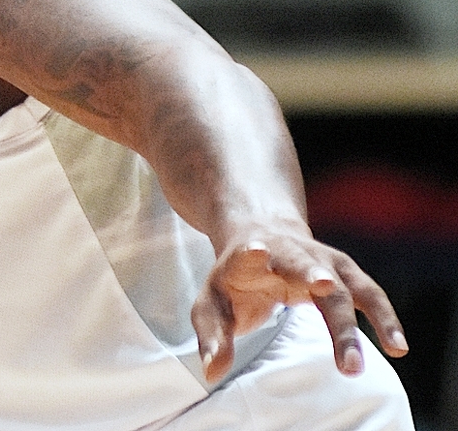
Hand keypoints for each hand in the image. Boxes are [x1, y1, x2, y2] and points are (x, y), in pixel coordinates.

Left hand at [192, 226, 407, 381]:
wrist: (261, 237)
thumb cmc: (234, 278)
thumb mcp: (211, 303)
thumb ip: (212, 336)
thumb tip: (212, 372)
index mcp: (248, 255)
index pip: (248, 252)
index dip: (252, 253)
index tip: (257, 250)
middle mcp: (289, 252)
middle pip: (302, 264)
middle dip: (313, 274)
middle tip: (323, 286)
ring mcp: (321, 260)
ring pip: (343, 285)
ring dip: (358, 314)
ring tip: (382, 346)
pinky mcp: (344, 273)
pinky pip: (369, 296)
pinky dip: (384, 319)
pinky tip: (397, 347)